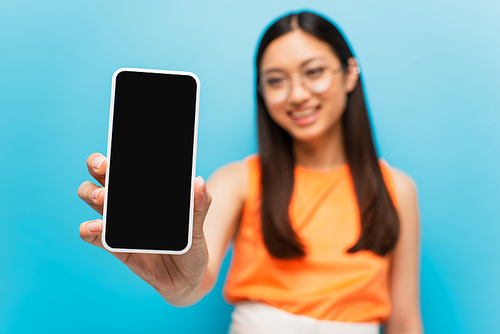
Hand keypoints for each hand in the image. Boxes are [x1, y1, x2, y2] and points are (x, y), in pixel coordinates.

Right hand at [78, 153, 211, 302]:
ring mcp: (118, 222)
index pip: (127, 165)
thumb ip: (199, 205)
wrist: (188, 276)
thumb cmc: (191, 243)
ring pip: (91, 197)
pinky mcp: (115, 246)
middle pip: (101, 176)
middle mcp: (127, 202)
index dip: (118, 153)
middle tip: (105, 168)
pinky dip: (89, 228)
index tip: (117, 150)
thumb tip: (198, 182)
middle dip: (97, 165)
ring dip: (91, 193)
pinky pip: (92, 234)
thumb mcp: (198, 224)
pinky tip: (98, 227)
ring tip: (103, 198)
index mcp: (146, 190)